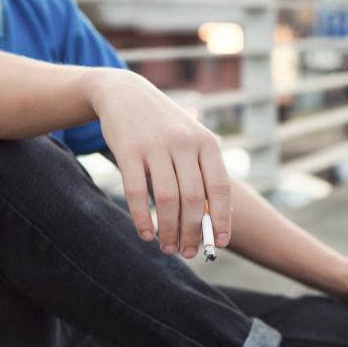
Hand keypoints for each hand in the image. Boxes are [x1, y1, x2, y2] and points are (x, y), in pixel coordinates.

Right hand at [88, 69, 230, 257]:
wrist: (124, 93)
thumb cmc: (166, 128)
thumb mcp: (192, 142)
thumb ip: (204, 175)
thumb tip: (216, 221)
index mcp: (207, 143)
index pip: (221, 189)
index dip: (223, 220)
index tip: (220, 244)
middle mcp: (184, 143)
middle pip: (195, 199)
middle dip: (193, 232)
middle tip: (190, 253)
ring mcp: (155, 145)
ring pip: (168, 199)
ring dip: (169, 230)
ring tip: (168, 248)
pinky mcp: (127, 150)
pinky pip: (137, 192)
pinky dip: (142, 218)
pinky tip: (146, 234)